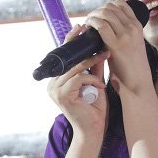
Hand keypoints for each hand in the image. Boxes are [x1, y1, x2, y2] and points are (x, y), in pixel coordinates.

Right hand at [46, 24, 108, 139]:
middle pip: (67, 60)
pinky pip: (78, 79)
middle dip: (82, 48)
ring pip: (74, 68)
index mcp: (58, 80)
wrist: (94, 131)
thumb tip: (97, 48)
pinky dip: (91, 80)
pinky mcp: (62, 95)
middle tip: (93, 34)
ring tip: (104, 57)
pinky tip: (101, 86)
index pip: (63, 57)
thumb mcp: (95, 83)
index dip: (71, 40)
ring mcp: (55, 90)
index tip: (81, 27)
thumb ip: (93, 67)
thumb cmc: (94, 109)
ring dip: (91, 63)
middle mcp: (52, 84)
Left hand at [85, 0, 153, 98]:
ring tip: (88, 25)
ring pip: (105, 13)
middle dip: (97, 11)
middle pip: (110, 6)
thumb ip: (122, 32)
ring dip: (93, 16)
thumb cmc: (132, 66)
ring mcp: (126, 35)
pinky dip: (92, 22)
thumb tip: (105, 24)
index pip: (120, 4)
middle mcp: (132, 27)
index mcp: (137, 25)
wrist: (137, 82)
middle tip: (90, 20)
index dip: (106, 6)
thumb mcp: (131, 43)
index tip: (99, 15)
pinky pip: (101, 25)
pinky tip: (88, 28)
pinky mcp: (117, 44)